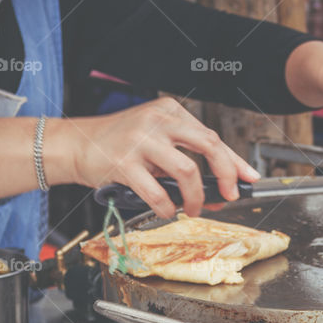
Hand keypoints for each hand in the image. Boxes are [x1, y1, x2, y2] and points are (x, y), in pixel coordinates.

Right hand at [47, 97, 258, 218]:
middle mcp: (157, 121)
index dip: (234, 162)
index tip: (247, 180)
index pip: (212, 137)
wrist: (74, 144)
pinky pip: (156, 193)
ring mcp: (140, 141)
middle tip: (228, 196)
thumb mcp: (154, 138)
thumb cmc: (117, 144)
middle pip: (208, 146)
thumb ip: (184, 154)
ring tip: (191, 209)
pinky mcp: (123, 163)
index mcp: (169, 111)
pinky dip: (167, 208)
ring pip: (186, 171)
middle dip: (225, 175)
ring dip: (195, 197)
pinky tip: (167, 211)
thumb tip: (219, 184)